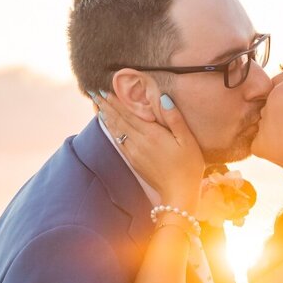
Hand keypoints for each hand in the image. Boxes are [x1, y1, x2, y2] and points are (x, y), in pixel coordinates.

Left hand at [96, 89, 203, 212]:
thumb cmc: (188, 166)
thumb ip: (175, 118)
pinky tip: (109, 125)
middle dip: (106, 105)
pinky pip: (119, 142)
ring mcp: (134, 153)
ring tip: (96, 105)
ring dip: (106, 117)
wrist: (179, 193)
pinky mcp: (134, 161)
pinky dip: (112, 131)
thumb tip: (164, 98)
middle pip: (119, 120)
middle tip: (94, 92)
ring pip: (116, 130)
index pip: (129, 113)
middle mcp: (139, 142)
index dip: (116, 101)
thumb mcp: (187, 140)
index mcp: (152, 134)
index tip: (105, 89)